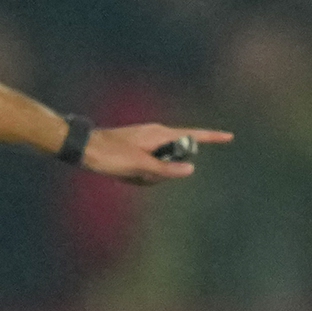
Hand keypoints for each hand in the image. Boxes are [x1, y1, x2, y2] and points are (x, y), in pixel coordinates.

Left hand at [81, 122, 233, 185]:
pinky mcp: (135, 151)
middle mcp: (155, 136)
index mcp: (160, 134)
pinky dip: (138, 176)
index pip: (192, 135)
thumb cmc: (110, 154)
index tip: (229, 137)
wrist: (82, 148)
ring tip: (127, 173)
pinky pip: (146, 169)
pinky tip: (122, 175)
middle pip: (174, 158)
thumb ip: (166, 169)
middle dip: (163, 172)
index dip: (211, 138)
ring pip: (159, 167)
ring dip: (147, 176)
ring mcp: (145, 143)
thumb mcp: (139, 165)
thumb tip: (191, 169)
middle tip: (141, 173)